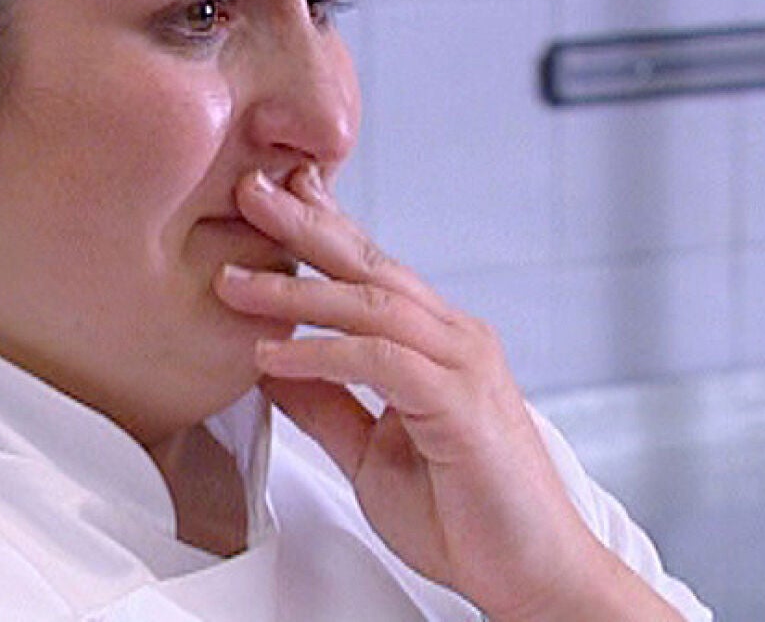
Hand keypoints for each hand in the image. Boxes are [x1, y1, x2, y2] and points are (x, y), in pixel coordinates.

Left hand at [212, 165, 642, 620]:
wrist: (531, 575)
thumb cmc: (468, 519)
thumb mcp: (371, 454)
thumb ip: (326, 405)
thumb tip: (270, 364)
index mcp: (438, 344)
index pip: (373, 270)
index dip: (323, 229)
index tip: (272, 198)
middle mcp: (456, 339)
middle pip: (372, 264)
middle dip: (307, 224)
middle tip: (249, 188)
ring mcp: (463, 364)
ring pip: (373, 301)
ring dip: (298, 287)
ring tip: (234, 280)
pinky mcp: (460, 401)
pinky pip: (380, 359)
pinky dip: (321, 351)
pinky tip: (272, 353)